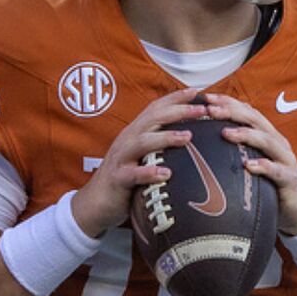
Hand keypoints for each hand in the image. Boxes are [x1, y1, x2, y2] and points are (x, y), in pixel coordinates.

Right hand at [71, 87, 207, 237]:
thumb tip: (190, 137)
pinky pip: (133, 174)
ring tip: (187, 136)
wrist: (94, 203)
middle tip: (201, 109)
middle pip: (152, 119)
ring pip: (142, 142)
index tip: (197, 92)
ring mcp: (121, 159)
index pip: (155, 109)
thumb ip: (159, 145)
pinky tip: (166, 173)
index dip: (175, 98)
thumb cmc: (125, 179)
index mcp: (135, 133)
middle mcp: (128, 141)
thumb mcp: (142, 157)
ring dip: (166, 137)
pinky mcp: (118, 179)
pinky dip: (149, 172)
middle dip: (177, 111)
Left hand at [203, 92, 296, 234]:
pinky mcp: (291, 179)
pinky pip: (277, 171)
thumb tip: (207, 137)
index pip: (247, 112)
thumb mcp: (253, 160)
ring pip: (267, 141)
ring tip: (225, 133)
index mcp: (267, 135)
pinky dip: (263, 167)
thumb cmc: (269, 183)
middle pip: (255, 120)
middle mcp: (277, 142)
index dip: (228, 102)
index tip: (206, 97)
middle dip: (232, 112)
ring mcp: (285, 160)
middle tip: (211, 109)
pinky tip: (248, 166)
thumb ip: (237, 148)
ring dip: (246, 135)